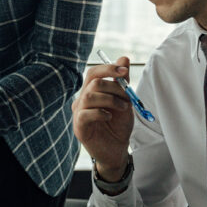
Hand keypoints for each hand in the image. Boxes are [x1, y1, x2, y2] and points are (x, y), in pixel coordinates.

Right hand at [72, 56, 133, 180]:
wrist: (117, 149)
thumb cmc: (119, 124)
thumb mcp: (125, 100)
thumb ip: (122, 81)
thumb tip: (124, 58)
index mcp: (91, 91)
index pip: (94, 72)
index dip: (108, 68)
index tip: (124, 71)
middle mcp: (82, 99)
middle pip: (92, 81)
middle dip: (114, 85)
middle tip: (127, 95)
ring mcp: (78, 112)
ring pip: (90, 95)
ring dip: (111, 99)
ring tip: (123, 108)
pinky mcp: (79, 126)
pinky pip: (86, 113)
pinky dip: (101, 112)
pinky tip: (110, 117)